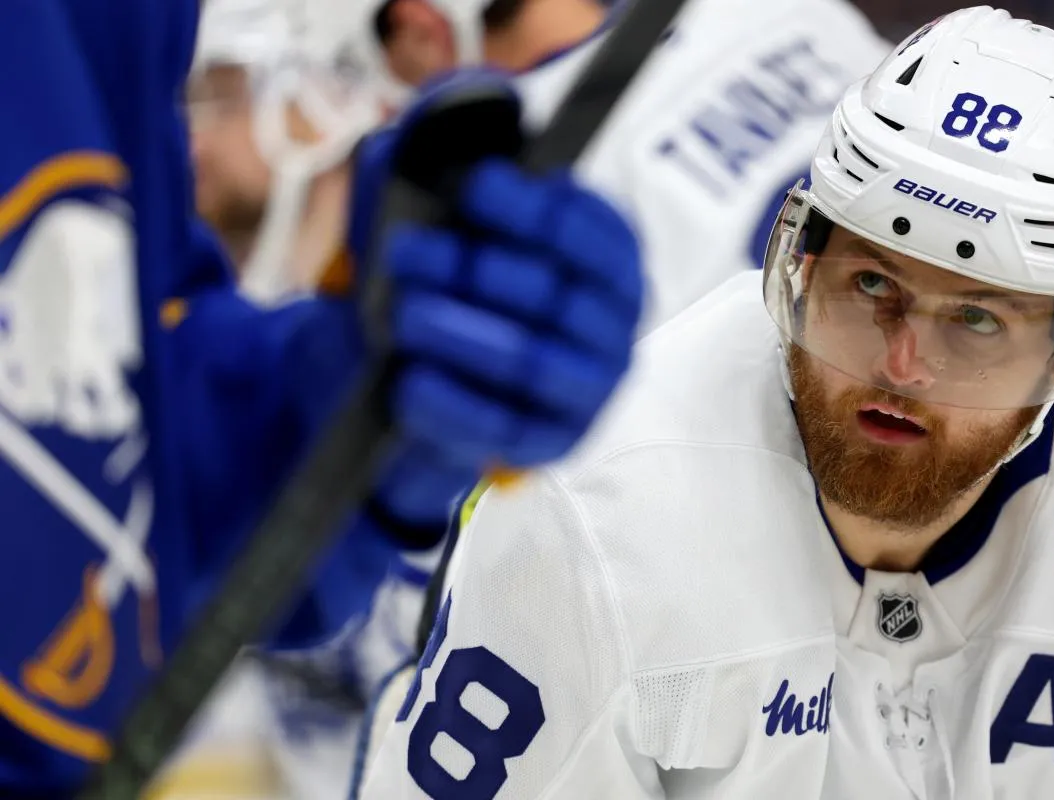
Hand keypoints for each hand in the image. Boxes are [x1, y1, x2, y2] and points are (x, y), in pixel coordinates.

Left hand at [346, 72, 644, 521]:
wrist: (443, 385)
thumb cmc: (462, 290)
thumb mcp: (449, 224)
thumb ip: (443, 168)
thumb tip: (434, 117)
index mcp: (609, 259)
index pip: (594, 231)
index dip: (536, 209)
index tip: (476, 189)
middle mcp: (614, 324)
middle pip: (554, 292)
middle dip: (473, 268)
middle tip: (407, 255)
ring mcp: (589, 389)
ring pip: (530, 359)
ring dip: (460, 333)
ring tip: (404, 316)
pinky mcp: (552, 442)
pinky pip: (503, 426)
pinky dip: (452, 403)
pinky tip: (409, 381)